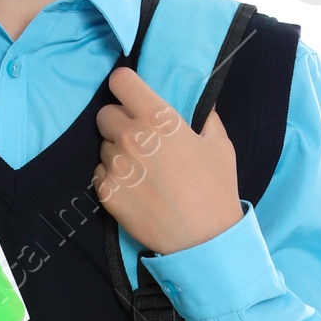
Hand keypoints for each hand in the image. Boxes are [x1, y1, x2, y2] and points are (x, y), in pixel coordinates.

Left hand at [92, 66, 242, 256]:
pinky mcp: (106, 192)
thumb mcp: (219, 144)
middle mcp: (131, 137)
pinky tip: (135, 188)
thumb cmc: (215, 189)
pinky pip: (100, 172)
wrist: (202, 239)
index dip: (125, 86)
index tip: (131, 96)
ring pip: (103, 145)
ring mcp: (116, 165)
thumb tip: (199, 104)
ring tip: (142, 170)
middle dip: (119, 121)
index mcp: (158, 118)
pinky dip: (113, 177)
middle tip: (139, 139)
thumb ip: (204, 117)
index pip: (121, 81)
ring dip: (117, 152)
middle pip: (105, 114)